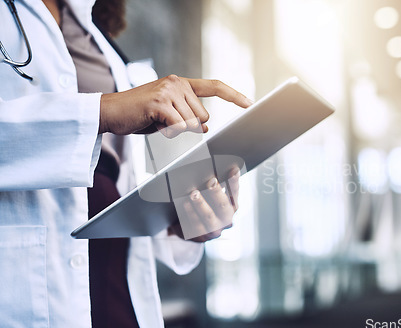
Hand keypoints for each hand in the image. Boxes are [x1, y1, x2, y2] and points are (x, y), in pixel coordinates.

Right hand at [99, 75, 251, 136]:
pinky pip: (178, 127)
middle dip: (188, 126)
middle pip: (203, 116)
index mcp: (181, 83)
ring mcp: (168, 90)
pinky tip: (153, 122)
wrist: (111, 112)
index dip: (233, 95)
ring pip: (192, 123)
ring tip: (157, 121)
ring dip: (175, 130)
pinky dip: (168, 131)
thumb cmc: (139, 114)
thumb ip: (187, 116)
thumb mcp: (168, 114)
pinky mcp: (159, 102)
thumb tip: (206, 127)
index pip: (213, 86)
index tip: (249, 103)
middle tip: (165, 121)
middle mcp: (177, 82)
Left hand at [167, 168, 239, 241]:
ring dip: (201, 204)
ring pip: (209, 216)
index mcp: (232, 207)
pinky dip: (190, 213)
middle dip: (217, 193)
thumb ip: (216, 186)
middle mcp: (226, 219)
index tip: (233, 170)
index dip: (234, 181)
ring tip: (194, 193)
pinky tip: (185, 204)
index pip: (235, 193)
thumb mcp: (212, 197)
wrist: (192, 230)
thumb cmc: (205, 208)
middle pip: (223, 206)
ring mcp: (214, 229)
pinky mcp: (201, 235)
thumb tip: (213, 169)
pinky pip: (195, 224)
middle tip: (211, 182)